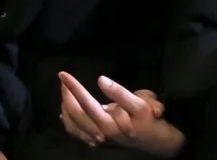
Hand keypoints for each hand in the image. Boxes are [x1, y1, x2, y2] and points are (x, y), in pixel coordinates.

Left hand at [59, 72, 181, 157]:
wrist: (153, 140)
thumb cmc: (148, 117)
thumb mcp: (143, 100)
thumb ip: (120, 92)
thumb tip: (100, 80)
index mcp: (114, 122)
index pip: (87, 102)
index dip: (74, 87)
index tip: (64, 75)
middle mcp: (103, 133)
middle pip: (76, 113)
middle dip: (67, 94)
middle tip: (63, 78)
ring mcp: (98, 139)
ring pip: (73, 124)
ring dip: (65, 106)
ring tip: (65, 90)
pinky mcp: (96, 142)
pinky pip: (76, 133)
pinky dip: (67, 121)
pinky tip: (64, 111)